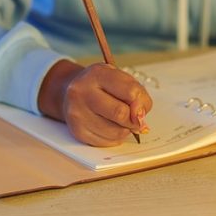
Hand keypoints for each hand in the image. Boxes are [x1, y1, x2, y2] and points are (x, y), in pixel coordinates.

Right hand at [38, 60, 152, 146]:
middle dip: (134, 119)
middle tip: (135, 118)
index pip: (130, 92)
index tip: (143, 107)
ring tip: (121, 121)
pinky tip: (111, 126)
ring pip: (115, 131)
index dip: (142, 103)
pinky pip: (106, 142)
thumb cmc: (100, 85)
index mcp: (97, 74)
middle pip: (120, 113)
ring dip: (125, 129)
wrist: (72, 91)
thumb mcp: (120, 78)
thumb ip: (136, 94)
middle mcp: (82, 93)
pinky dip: (115, 137)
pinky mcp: (77, 131)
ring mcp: (77, 113)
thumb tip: (140, 118)